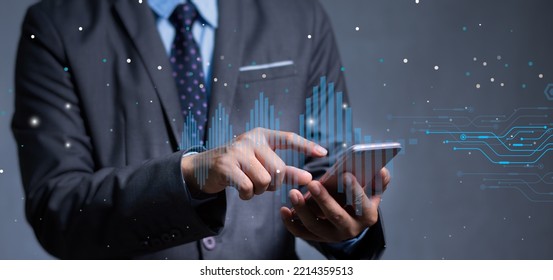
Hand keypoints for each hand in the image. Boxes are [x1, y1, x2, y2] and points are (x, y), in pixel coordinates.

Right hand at [181, 127, 327, 199]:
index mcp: (262, 135)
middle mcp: (250, 139)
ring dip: (260, 191)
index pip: (288, 138)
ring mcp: (237, 151)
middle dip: (274, 184)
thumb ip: (284, 170)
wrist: (203, 168)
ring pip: (264, 181)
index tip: (324, 153)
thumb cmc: (238, 166)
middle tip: (262, 184)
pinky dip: (247, 195)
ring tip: (250, 185)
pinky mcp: (226, 165)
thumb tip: (308, 178)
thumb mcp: (260, 163)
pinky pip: (249, 188)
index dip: (306, 145)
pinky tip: (241, 191)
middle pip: (278, 169)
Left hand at [280, 168, 389, 241]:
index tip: (346, 175)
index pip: (363, 205)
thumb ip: (378, 178)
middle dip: (324, 200)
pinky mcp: (316, 236)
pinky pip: (301, 233)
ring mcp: (332, 235)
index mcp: (368, 216)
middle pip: (336, 216)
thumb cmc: (360, 194)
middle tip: (313, 183)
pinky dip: (291, 223)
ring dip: (302, 210)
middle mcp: (351, 229)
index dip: (355, 191)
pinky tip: (283, 210)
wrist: (349, 214)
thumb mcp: (373, 187)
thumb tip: (380, 169)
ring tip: (293, 193)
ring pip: (315, 226)